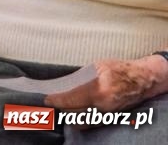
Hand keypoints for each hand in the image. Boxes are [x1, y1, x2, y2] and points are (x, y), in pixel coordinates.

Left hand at [47, 57, 167, 111]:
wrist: (142, 80)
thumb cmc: (120, 70)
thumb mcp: (97, 67)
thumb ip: (80, 77)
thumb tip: (63, 83)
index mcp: (99, 91)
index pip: (71, 100)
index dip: (57, 100)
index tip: (47, 99)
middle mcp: (103, 106)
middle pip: (74, 114)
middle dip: (60, 109)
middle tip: (50, 103)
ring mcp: (107, 114)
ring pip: (81, 121)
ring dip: (69, 116)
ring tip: (58, 107)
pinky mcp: (110, 118)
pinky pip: (90, 122)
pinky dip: (79, 119)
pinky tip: (71, 112)